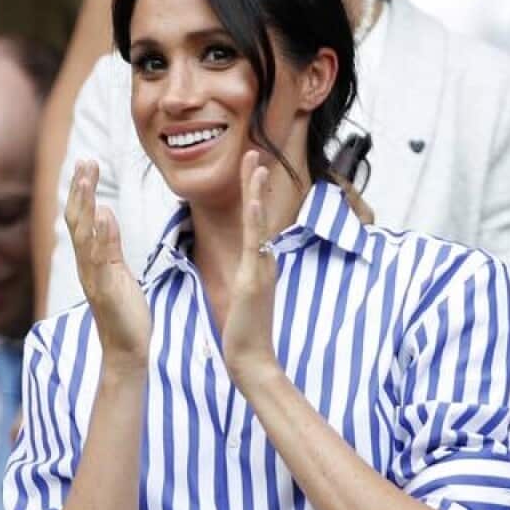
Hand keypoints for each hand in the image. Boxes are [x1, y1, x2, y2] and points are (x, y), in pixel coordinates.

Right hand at [64, 160, 150, 365]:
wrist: (127, 351)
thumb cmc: (124, 312)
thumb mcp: (118, 271)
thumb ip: (109, 244)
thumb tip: (104, 213)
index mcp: (90, 260)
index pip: (81, 219)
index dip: (81, 191)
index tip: (85, 163)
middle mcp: (87, 266)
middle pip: (77, 221)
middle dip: (80, 190)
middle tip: (84, 160)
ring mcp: (95, 278)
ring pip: (84, 235)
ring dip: (86, 205)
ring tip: (87, 178)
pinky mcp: (107, 291)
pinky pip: (102, 260)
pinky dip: (102, 237)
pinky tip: (106, 215)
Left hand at [223, 151, 281, 385]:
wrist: (251, 358)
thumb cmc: (246, 329)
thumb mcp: (247, 293)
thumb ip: (250, 273)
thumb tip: (252, 260)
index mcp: (259, 260)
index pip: (254, 218)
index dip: (253, 192)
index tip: (252, 166)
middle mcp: (263, 259)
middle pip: (259, 212)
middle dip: (256, 181)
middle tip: (255, 151)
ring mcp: (260, 268)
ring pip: (258, 222)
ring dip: (257, 191)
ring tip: (256, 163)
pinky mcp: (254, 280)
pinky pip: (255, 245)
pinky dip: (256, 221)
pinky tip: (255, 200)